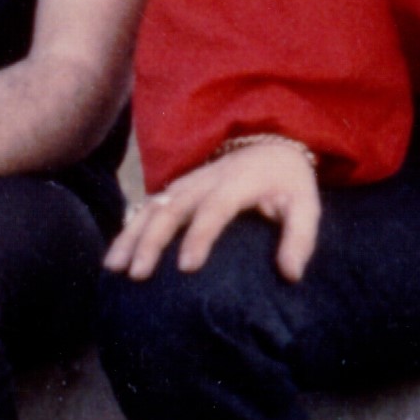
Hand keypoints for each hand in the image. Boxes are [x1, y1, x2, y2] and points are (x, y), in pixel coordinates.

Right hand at [106, 141, 320, 282]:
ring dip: (131, 237)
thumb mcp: (306, 205)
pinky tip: (114, 258)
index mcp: (237, 183)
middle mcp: (205, 181)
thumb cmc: (288, 182)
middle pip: (172, 209)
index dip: (199, 237)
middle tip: (138, 274)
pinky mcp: (175, 190)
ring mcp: (185, 184)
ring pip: (151, 208)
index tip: (187, 268)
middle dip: (152, 241)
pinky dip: (128, 230)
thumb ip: (300, 238)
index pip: (214, 210)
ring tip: (114, 268)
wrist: (269, 143)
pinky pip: (145, 209)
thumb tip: (291, 275)